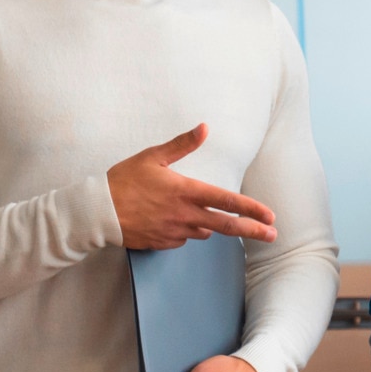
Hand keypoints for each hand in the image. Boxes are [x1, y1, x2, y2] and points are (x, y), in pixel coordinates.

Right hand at [105, 125, 278, 251]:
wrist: (98, 212)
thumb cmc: (123, 180)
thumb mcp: (153, 156)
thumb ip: (182, 144)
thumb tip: (204, 128)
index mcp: (186, 192)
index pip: (227, 201)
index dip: (252, 209)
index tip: (270, 216)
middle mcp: (185, 215)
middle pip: (226, 226)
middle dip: (252, 231)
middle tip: (272, 236)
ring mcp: (174, 232)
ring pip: (203, 232)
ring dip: (207, 226)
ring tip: (194, 215)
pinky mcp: (162, 243)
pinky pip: (181, 239)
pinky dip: (183, 231)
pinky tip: (169, 221)